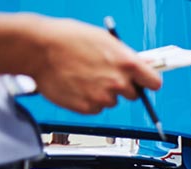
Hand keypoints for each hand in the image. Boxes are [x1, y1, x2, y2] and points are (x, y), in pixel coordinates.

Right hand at [30, 18, 160, 114]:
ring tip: (83, 76)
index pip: (154, 82)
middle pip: (134, 95)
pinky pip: (95, 108)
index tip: (143, 82)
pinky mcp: (88, 108)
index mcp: (127, 63)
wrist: (36, 49)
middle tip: (104, 75)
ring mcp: (103, 97)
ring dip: (102, 93)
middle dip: (123, 87)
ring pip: (112, 101)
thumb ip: (125, 56)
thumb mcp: (104, 39)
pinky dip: (88, 100)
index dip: (148, 82)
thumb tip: (142, 65)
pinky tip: (76, 85)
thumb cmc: (67, 39)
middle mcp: (119, 82)